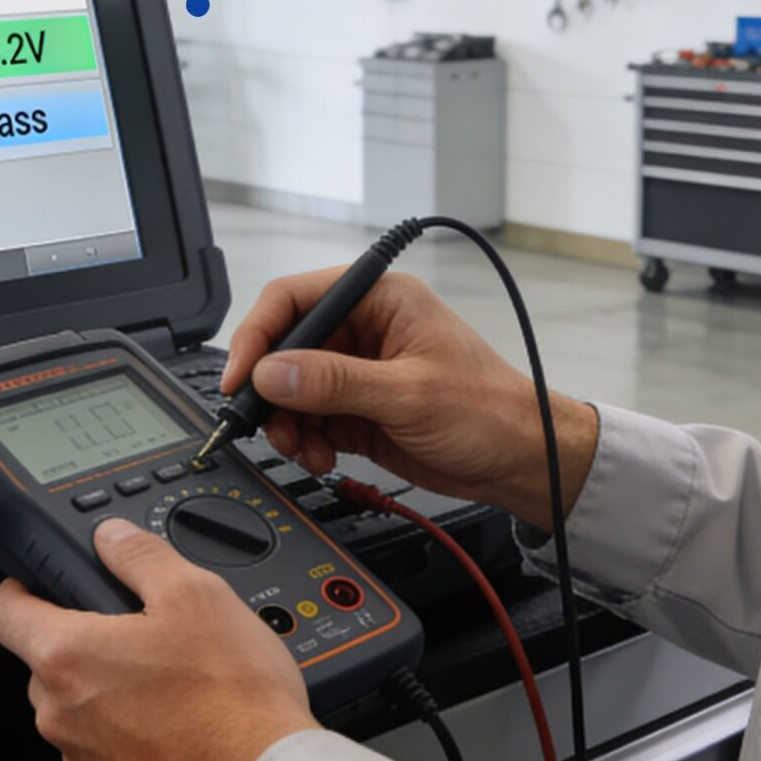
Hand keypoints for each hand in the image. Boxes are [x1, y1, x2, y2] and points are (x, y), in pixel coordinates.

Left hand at [0, 519, 316, 760]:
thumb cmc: (230, 701)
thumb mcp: (196, 595)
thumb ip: (141, 556)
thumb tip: (112, 537)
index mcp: (67, 656)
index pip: (4, 611)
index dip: (19, 586)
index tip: (37, 582)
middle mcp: (60, 713)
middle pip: (45, 660)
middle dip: (83, 640)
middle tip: (137, 631)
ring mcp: (83, 757)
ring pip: (77, 705)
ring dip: (109, 688)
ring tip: (169, 679)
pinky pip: (104, 744)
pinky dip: (130, 728)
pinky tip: (177, 718)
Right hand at [222, 268, 598, 528]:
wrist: (519, 461)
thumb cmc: (489, 410)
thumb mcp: (409, 393)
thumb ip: (336, 382)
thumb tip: (272, 373)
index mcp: (379, 299)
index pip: (295, 299)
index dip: (258, 335)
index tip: (242, 378)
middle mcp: (363, 329)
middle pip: (285, 347)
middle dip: (271, 390)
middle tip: (266, 424)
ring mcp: (357, 371)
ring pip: (291, 389)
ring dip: (287, 422)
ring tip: (303, 449)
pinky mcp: (356, 409)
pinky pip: (308, 419)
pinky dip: (304, 441)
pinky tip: (320, 457)